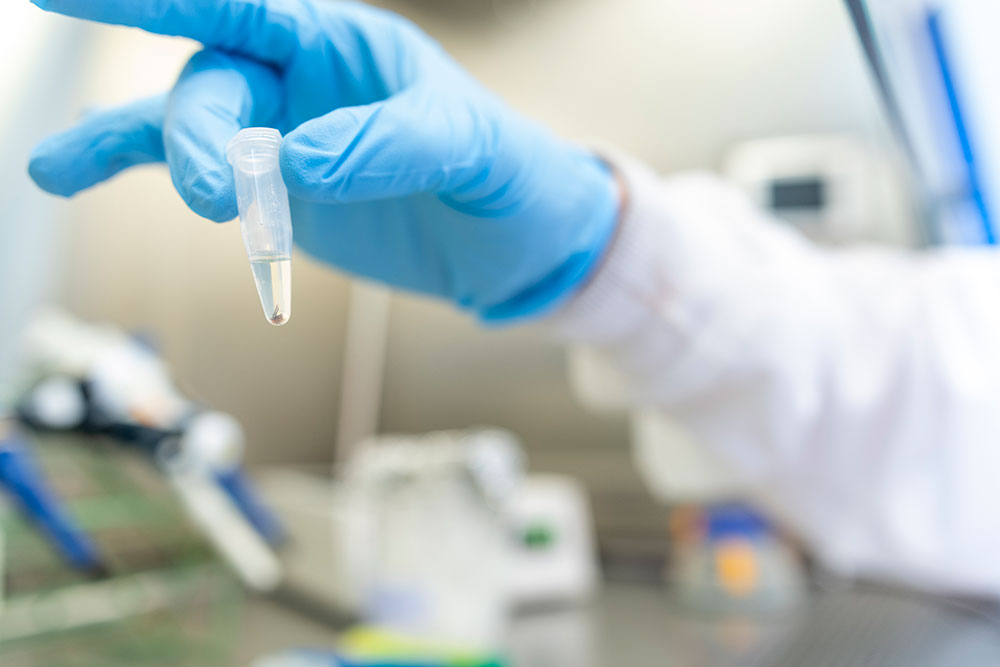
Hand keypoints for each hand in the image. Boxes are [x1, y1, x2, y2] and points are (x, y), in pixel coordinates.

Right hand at [28, 0, 619, 320]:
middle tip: (219, 197)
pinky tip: (62, 172)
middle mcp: (298, 77)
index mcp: (340, 40)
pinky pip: (187, 170)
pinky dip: (126, 168)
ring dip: (158, 156)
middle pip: (211, 84)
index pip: (239, 5)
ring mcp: (277, 133)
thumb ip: (391, 147)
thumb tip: (295, 167)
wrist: (508, 242)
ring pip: (187, 127)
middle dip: (200, 138)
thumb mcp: (469, 149)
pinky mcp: (272, 189)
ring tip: (96, 177)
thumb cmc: (503, 175)